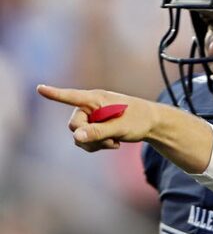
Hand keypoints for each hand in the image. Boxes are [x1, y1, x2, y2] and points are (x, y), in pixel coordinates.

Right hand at [36, 84, 155, 151]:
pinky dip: (97, 145)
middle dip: (88, 136)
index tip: (39, 88)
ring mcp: (92, 117)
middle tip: (110, 141)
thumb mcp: (120, 128)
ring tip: (114, 142)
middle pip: (73, 124)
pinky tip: (114, 144)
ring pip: (79, 135)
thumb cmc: (139, 120)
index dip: (55, 94)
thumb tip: (76, 136)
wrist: (153, 124)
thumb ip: (97, 132)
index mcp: (96, 99)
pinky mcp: (95, 127)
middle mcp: (90, 106)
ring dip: (94, 143)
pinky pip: (86, 140)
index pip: (71, 96)